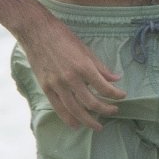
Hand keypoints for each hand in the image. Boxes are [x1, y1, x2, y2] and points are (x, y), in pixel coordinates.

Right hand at [21, 16, 125, 130]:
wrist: (36, 31)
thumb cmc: (62, 37)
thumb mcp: (85, 49)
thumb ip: (100, 67)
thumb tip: (116, 79)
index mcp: (84, 67)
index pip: (105, 88)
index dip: (116, 95)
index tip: (122, 96)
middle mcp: (71, 79)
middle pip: (92, 103)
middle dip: (106, 110)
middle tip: (114, 111)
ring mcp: (57, 85)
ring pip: (75, 110)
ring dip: (88, 120)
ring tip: (98, 126)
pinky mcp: (46, 87)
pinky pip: (58, 107)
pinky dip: (68, 118)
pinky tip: (76, 125)